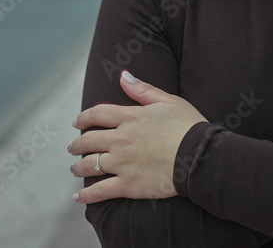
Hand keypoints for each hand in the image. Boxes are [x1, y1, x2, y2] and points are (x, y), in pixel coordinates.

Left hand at [69, 71, 206, 203]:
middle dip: (77, 144)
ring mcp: (122, 163)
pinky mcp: (128, 185)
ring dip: (78, 167)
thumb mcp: (168, 101)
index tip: (77, 122)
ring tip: (75, 168)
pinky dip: (86, 195)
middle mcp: (121, 140)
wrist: (199, 157)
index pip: (98, 114)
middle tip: (73, 147)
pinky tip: (78, 197)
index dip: (84, 118)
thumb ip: (143, 89)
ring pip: (90, 165)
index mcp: (130, 118)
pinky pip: (100, 191)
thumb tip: (123, 76)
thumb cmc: (188, 126)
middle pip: (89, 141)